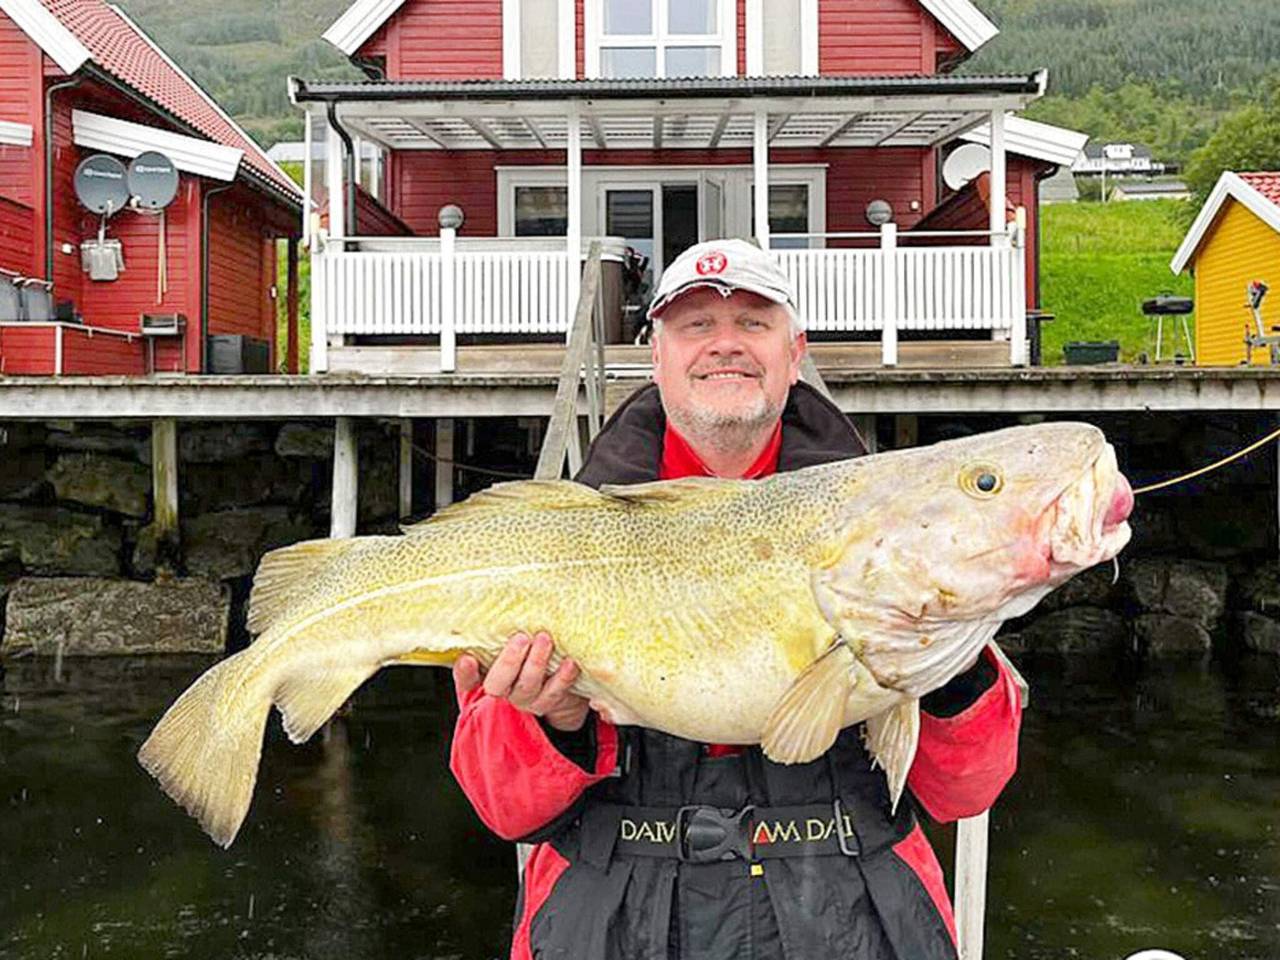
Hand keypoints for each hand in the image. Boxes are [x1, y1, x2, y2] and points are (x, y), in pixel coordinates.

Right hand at [452, 630, 589, 731]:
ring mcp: (525, 698)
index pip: (467, 678)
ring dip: (536, 663)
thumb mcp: (514, 638)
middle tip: (521, 638)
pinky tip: (569, 662)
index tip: (468, 659)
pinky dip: (563, 677)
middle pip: (497, 684)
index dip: (465, 672)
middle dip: (508, 662)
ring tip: (545, 639)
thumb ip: (507, 626)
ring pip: (526, 687)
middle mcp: (503, 689)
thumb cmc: (531, 649)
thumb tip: (514, 591)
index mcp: (487, 673)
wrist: (562, 683)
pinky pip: (554, 693)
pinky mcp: (548, 702)